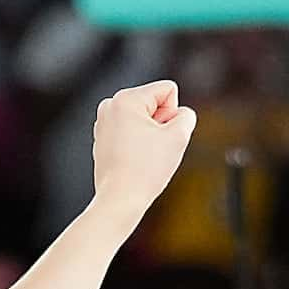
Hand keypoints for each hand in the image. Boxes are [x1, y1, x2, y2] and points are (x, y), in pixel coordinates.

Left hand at [91, 80, 196, 222]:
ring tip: (143, 153)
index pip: (168, 90)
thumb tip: (178, 113)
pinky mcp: (102, 139)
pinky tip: (133, 159)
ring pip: (144, 119)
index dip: (173, 113)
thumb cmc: (144, 170)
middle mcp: (109, 106)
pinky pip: (132, 133)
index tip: (161, 134)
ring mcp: (103, 123)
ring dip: (150, 134)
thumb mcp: (180, 135)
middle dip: (161, 122)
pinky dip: (138, 143)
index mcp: (124, 99)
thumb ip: (186, 115)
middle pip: (155, 103)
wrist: (120, 198)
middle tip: (152, 146)